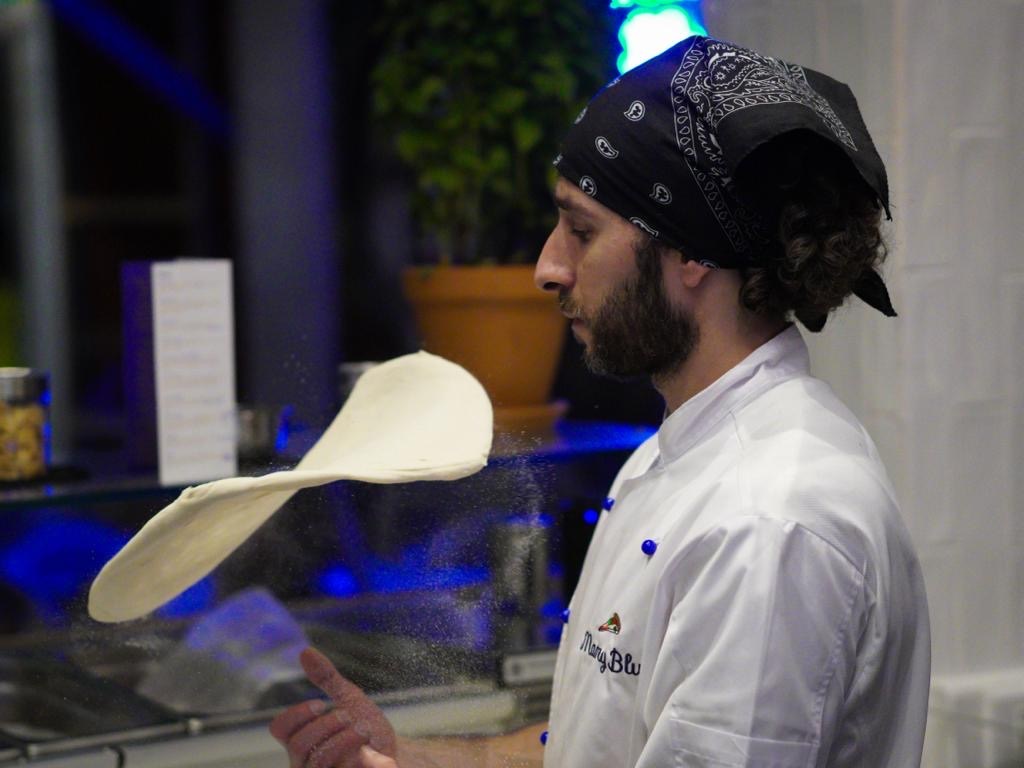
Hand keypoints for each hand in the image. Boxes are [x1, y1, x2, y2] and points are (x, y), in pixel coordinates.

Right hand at [270, 647, 398, 766]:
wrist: (393, 750)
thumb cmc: (364, 726)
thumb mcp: (348, 698)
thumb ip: (327, 678)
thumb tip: (305, 652)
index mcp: (301, 737)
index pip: (279, 728)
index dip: (295, 714)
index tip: (320, 703)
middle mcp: (304, 761)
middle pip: (298, 744)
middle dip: (327, 725)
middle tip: (349, 716)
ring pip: (317, 762)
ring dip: (343, 740)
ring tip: (362, 731)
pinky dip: (357, 758)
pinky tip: (368, 749)